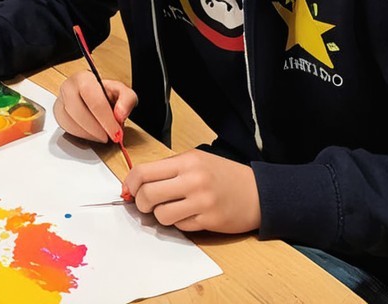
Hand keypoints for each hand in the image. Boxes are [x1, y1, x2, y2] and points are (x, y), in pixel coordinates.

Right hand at [54, 70, 137, 142]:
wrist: (95, 95)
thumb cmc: (106, 94)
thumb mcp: (123, 93)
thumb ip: (127, 100)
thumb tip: (120, 115)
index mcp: (84, 78)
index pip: (93, 99)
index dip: (105, 119)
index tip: (116, 132)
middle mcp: (68, 87)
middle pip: (78, 112)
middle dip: (96, 128)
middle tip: (109, 136)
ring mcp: (60, 101)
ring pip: (70, 122)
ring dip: (89, 134)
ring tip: (102, 135)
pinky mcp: (57, 115)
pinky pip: (66, 129)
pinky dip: (81, 136)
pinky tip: (92, 134)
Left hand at [125, 150, 260, 233]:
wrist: (258, 192)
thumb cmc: (224, 175)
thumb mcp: (197, 160)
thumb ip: (169, 169)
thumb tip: (136, 183)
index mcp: (187, 161)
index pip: (144, 171)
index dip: (131, 183)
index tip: (129, 190)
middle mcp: (193, 179)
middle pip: (148, 194)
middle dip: (141, 203)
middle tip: (146, 204)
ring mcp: (201, 201)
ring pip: (161, 215)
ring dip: (160, 216)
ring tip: (170, 210)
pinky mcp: (209, 220)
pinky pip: (180, 226)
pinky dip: (179, 223)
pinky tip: (189, 215)